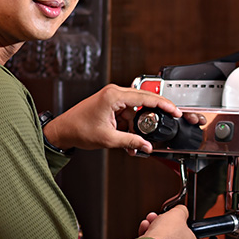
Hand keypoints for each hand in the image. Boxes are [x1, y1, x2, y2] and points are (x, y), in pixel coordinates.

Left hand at [42, 84, 204, 154]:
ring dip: (138, 123)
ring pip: (136, 108)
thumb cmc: (78, 129)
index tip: (174, 110)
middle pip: (143, 100)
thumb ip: (131, 142)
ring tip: (134, 137)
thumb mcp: (109, 139)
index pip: (145, 97)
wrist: (64, 130)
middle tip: (164, 123)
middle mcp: (114, 92)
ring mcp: (112, 97)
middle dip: (153, 115)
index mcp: (113, 96)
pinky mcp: (110, 103)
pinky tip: (128, 134)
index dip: (163, 104)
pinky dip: (130, 123)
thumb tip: (146, 145)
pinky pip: (127, 112)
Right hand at [140, 206, 202, 238]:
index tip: (177, 224)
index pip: (193, 238)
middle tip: (162, 222)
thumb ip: (182, 211)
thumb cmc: (167, 236)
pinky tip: (145, 232)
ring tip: (150, 224)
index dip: (184, 228)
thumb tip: (181, 210)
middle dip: (167, 229)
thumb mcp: (178, 214)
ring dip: (156, 234)